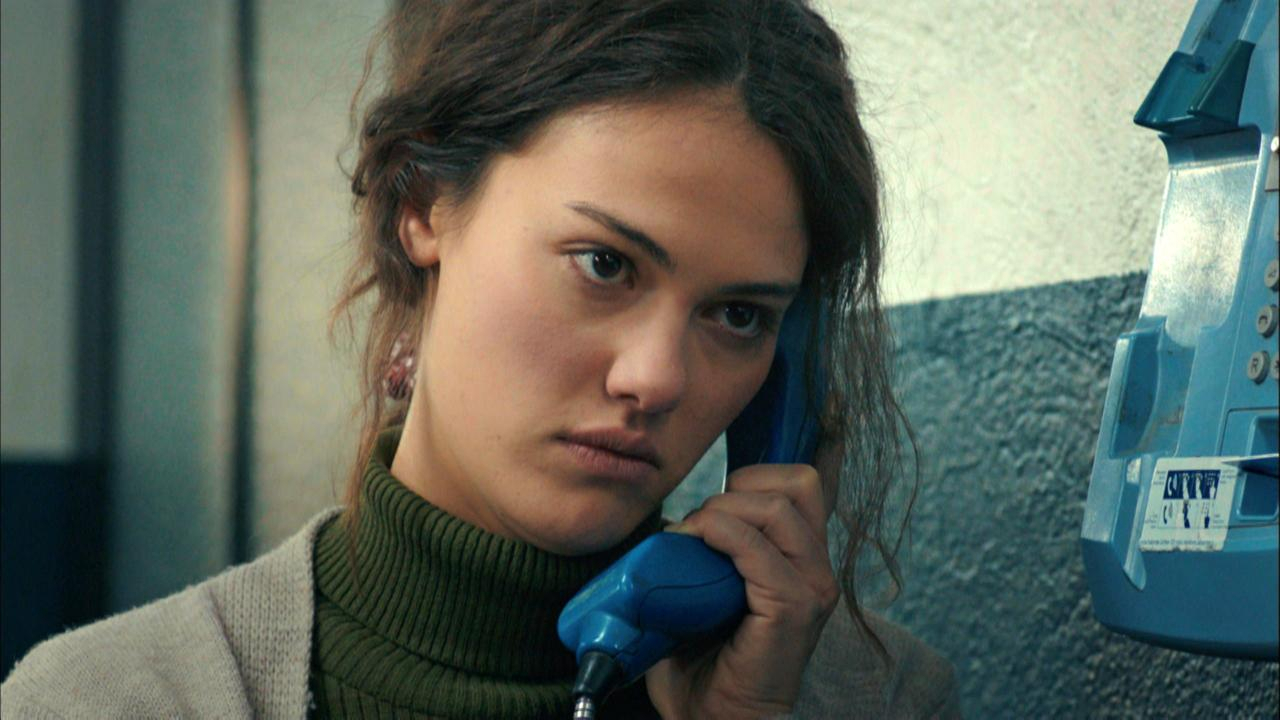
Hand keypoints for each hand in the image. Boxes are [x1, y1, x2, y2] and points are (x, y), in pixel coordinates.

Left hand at [645, 463, 838, 718]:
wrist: (712, 719)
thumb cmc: (704, 661)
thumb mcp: (710, 589)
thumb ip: (707, 549)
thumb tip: (669, 518)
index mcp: (804, 559)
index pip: (799, 483)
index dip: (751, 480)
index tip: (710, 514)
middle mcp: (818, 569)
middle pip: (796, 483)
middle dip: (737, 490)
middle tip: (698, 528)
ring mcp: (812, 588)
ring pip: (776, 507)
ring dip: (722, 512)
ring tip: (691, 541)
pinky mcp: (794, 608)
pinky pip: (757, 548)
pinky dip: (719, 534)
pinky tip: (693, 548)